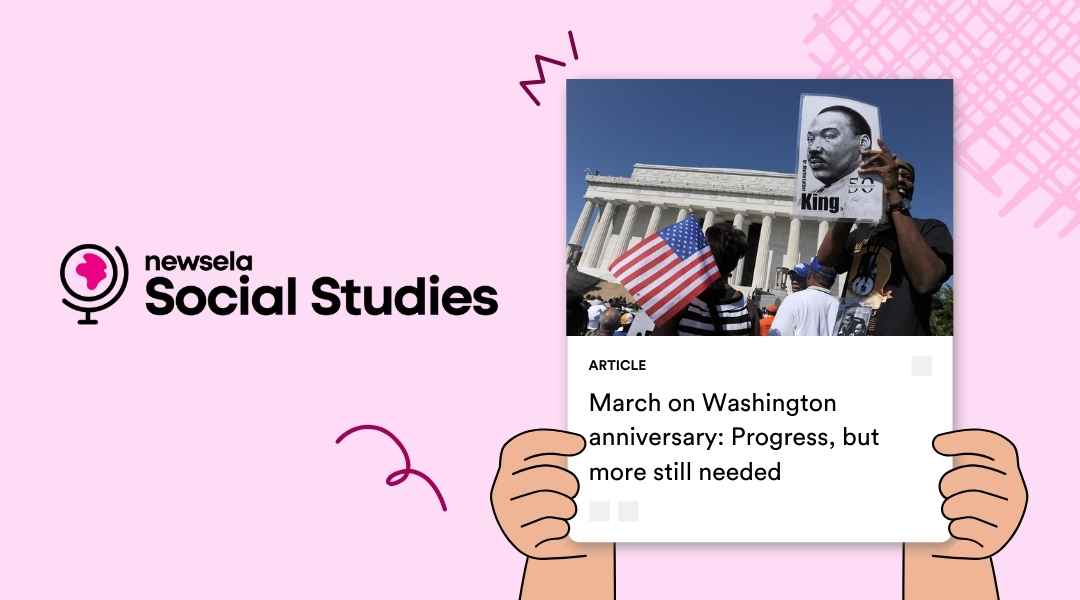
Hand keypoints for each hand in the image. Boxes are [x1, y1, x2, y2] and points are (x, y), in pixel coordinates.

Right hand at [491, 429, 590, 558]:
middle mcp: (502, 491)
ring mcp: (508, 517)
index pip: (522, 446)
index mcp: (508, 470)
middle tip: (577, 487)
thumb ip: (567, 459)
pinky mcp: (521, 541)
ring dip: (567, 506)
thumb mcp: (561, 474)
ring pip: (546, 503)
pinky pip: (551, 527)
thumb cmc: (562, 500)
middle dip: (565, 480)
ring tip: (571, 509)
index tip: (581, 444)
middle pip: (539, 475)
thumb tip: (583, 444)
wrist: (559, 544)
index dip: (552, 441)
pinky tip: (564, 527)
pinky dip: (563, 526)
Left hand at [860, 138, 905, 207]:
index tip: (878, 139)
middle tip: (862, 153)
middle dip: (871, 152)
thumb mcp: (885, 174)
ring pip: (877, 159)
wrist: (893, 193)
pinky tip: (861, 172)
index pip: (887, 151)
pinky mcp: (887, 172)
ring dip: (868, 161)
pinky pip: (875, 168)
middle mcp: (893, 163)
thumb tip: (870, 163)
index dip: (883, 145)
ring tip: (860, 165)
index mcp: (893, 163)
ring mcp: (891, 167)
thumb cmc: (888, 185)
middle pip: (880, 153)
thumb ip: (881, 167)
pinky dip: (867, 170)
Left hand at [930, 429, 1027, 558]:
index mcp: (1008, 469)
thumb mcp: (958, 471)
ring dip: (951, 506)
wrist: (962, 541)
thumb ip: (952, 453)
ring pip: (973, 502)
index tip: (935, 444)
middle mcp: (1015, 491)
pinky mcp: (998, 540)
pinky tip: (954, 528)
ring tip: (947, 509)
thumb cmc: (957, 496)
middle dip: (952, 480)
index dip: (965, 441)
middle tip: (942, 489)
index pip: (994, 446)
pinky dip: (955, 527)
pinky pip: (969, 528)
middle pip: (978, 475)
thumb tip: (932, 441)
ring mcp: (1010, 517)